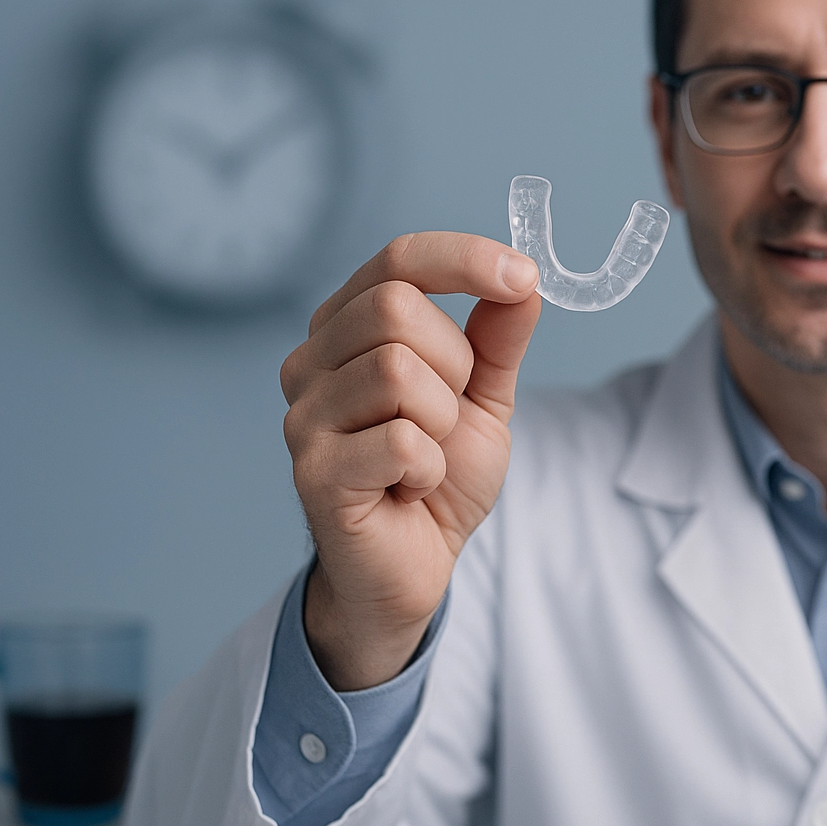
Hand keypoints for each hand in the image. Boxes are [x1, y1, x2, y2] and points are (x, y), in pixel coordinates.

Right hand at [280, 233, 540, 690]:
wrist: (415, 567)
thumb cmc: (438, 476)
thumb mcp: (484, 396)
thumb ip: (498, 336)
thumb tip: (522, 278)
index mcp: (346, 328)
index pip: (397, 260)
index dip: (463, 259)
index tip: (523, 276)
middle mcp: (310, 362)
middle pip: (396, 307)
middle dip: (454, 363)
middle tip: (449, 416)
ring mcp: (303, 418)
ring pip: (398, 372)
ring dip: (442, 423)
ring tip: (426, 456)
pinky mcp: (312, 473)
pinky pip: (402, 441)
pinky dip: (430, 469)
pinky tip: (410, 488)